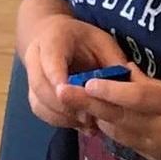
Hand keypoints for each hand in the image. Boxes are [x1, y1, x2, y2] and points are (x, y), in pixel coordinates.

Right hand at [21, 14, 126, 129]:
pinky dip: (59, 121)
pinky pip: (41, 111)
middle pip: (40, 86)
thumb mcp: (103, 42)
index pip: (51, 60)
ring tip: (88, 123)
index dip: (59, 79)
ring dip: (62, 117)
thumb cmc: (83, 39)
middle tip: (89, 116)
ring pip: (38, 102)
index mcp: (53, 39)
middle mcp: (35, 58)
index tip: (76, 95)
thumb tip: (129, 86)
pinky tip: (80, 123)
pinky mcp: (33, 93)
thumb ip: (113, 61)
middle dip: (64, 105)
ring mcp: (31, 76)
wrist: (55, 36)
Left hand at [61, 70, 160, 159]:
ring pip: (119, 133)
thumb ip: (155, 86)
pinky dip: (118, 133)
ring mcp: (158, 150)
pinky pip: (132, 145)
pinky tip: (107, 123)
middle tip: (63, 92)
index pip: (135, 97)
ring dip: (99, 119)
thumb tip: (126, 73)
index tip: (87, 82)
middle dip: (89, 104)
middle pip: (119, 116)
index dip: (109, 90)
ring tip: (79, 106)